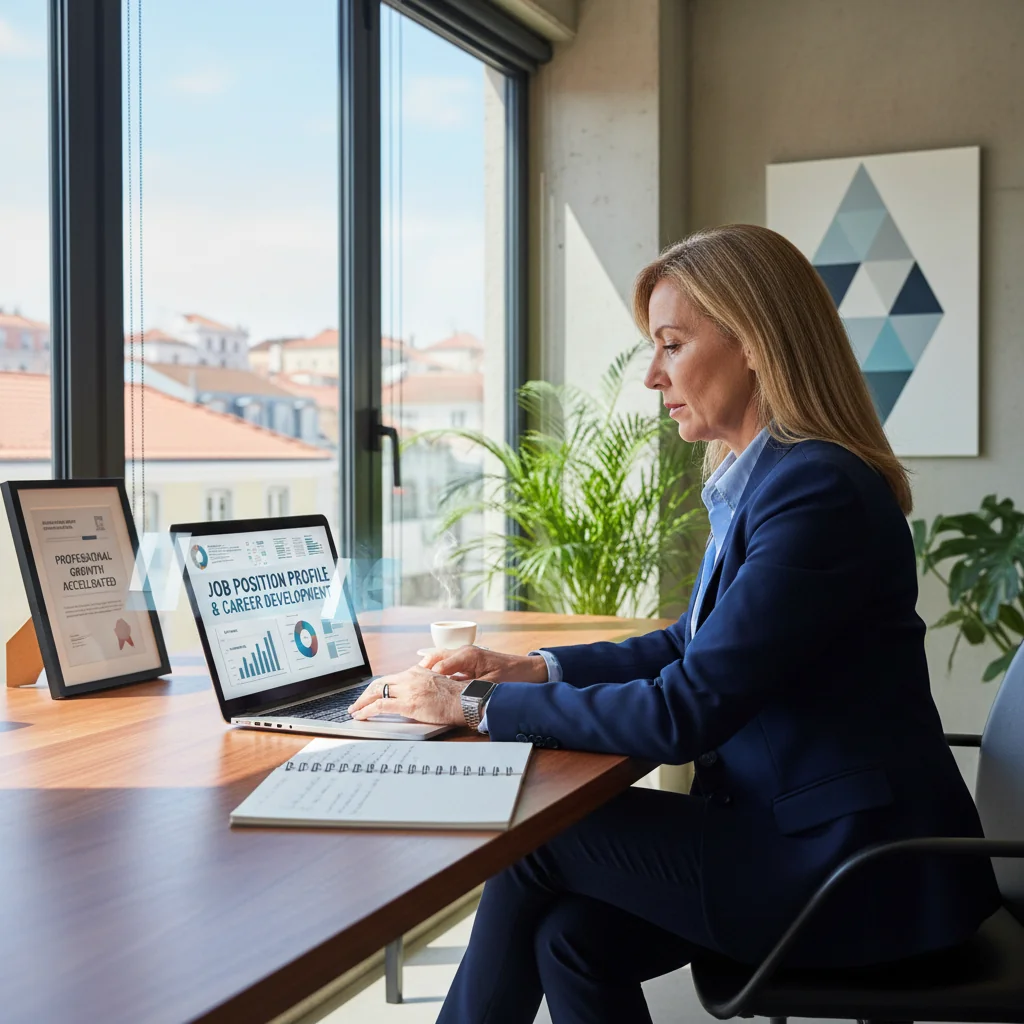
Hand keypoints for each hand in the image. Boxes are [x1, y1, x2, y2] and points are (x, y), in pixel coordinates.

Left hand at [350, 667, 466, 725]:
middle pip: (379, 683)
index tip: (370, 695)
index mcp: (416, 671)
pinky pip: (381, 706)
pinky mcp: (408, 704)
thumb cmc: (455, 696)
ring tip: (354, 711)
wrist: (465, 700)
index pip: (390, 678)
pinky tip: (361, 716)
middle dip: (364, 694)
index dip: (376, 688)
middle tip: (356, 704)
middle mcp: (409, 677)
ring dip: (362, 703)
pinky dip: (367, 711)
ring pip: (376, 693)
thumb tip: (414, 693)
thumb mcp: (437, 682)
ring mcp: (408, 690)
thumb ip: (423, 683)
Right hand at [419, 645, 547, 682]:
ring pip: (440, 660)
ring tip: (417, 683)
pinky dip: (439, 673)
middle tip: (410, 683)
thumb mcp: (490, 686)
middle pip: (435, 657)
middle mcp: (464, 652)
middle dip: (422, 670)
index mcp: (468, 655)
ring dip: (429, 670)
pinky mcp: (469, 663)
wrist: (529, 671)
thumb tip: (450, 694)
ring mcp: (466, 656)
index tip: (417, 687)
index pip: (440, 665)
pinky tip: (434, 684)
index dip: (428, 677)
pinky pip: (448, 666)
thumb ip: (469, 688)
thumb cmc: (512, 677)